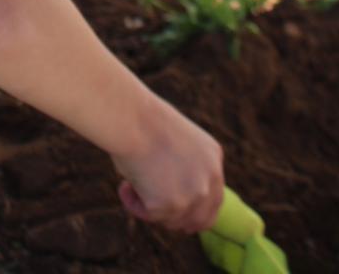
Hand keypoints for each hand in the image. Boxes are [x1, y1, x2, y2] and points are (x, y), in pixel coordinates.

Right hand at [112, 97, 223, 232]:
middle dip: (175, 218)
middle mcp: (210, 179)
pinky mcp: (172, 206)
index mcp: (213, 158)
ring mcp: (194, 194)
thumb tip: (169, 190)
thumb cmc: (142, 121)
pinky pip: (149, 215)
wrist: (130, 119)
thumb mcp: (174, 141)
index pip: (214, 199)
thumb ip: (182, 166)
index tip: (177, 215)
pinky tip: (124, 185)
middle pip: (200, 219)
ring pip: (171, 219)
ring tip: (129, 182)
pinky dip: (133, 203)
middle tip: (150, 209)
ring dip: (150, 207)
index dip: (196, 211)